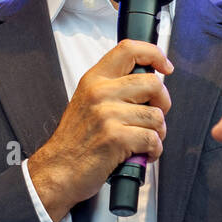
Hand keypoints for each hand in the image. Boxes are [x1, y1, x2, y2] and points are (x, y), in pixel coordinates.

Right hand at [28, 39, 173, 221]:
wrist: (57, 171)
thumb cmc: (74, 142)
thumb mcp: (87, 102)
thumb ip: (113, 89)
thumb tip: (149, 84)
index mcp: (94, 80)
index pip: (129, 50)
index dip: (154, 54)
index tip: (165, 67)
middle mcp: (100, 93)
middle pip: (153, 83)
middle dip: (163, 103)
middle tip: (154, 117)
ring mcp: (108, 114)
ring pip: (157, 116)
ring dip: (157, 133)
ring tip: (142, 141)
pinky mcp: (116, 137)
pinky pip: (153, 139)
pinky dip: (153, 150)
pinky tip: (141, 154)